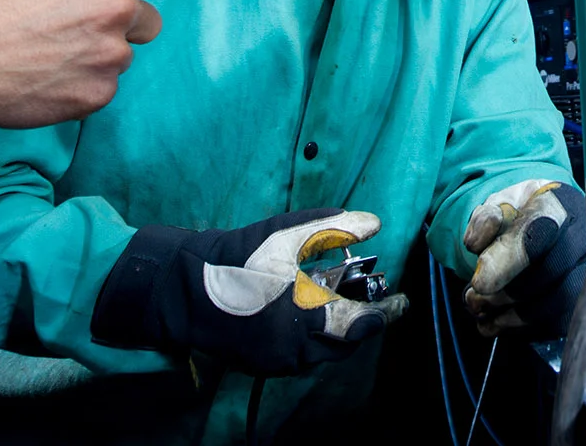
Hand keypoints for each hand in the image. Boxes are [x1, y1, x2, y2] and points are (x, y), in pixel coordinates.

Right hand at [0, 0, 261, 127]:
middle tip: (69, 31)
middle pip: (148, 24)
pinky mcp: (100, 95)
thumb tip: (128, 14)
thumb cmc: (0, 17)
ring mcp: (111, 55)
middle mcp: (117, 10)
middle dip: (121, 28)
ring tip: (46, 56)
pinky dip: (81, 89)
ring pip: (122, 58)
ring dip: (95, 59)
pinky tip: (47, 82)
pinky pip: (105, 91)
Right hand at [91, 209, 407, 374]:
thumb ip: (334, 227)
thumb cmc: (237, 257)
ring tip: (337, 300)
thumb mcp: (286, 233)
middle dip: (361, 322)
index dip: (384, 313)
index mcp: (304, 315)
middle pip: (345, 342)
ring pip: (323, 352)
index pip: (360, 324)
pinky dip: (314, 336)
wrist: (184, 287)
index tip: (401, 301)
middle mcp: (293, 347)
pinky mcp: (262, 364)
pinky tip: (309, 311)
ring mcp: (276, 360)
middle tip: (371, 299)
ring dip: (337, 329)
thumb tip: (374, 222)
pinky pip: (301, 356)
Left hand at [463, 180, 585, 337]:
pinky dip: (524, 329)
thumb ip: (484, 219)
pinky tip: (499, 323)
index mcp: (560, 204)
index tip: (479, 282)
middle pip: (552, 272)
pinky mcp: (584, 298)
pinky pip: (560, 322)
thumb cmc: (521, 215)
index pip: (540, 232)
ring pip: (559, 302)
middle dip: (507, 294)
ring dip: (513, 316)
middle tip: (474, 299)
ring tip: (482, 312)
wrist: (541, 223)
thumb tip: (477, 242)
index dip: (508, 261)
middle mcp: (583, 236)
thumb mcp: (497, 205)